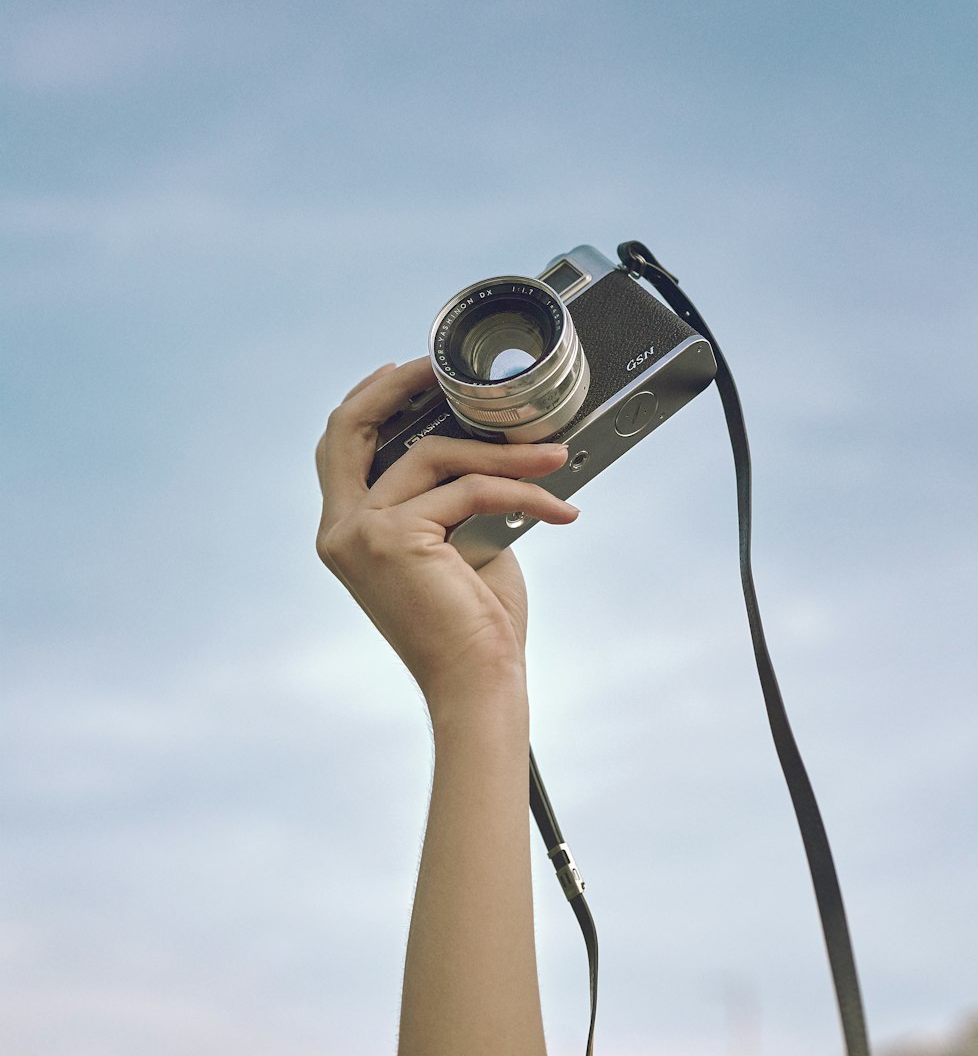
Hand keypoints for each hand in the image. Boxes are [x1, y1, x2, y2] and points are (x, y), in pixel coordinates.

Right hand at [315, 357, 578, 714]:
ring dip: (502, 452)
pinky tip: (559, 506)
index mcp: (347, 531)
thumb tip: (487, 436)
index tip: (409, 370)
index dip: (369, 398)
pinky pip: (466, 491)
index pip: (339, 446)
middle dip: (400, 385)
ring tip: (554, 455)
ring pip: (432, 456)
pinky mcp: (391, 539)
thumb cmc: (475, 622)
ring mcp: (359, 533)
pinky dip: (519, 491)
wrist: (479, 685)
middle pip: (350, 428)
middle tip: (450, 370)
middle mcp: (340, 530)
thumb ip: (450, 491)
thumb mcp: (457, 540)